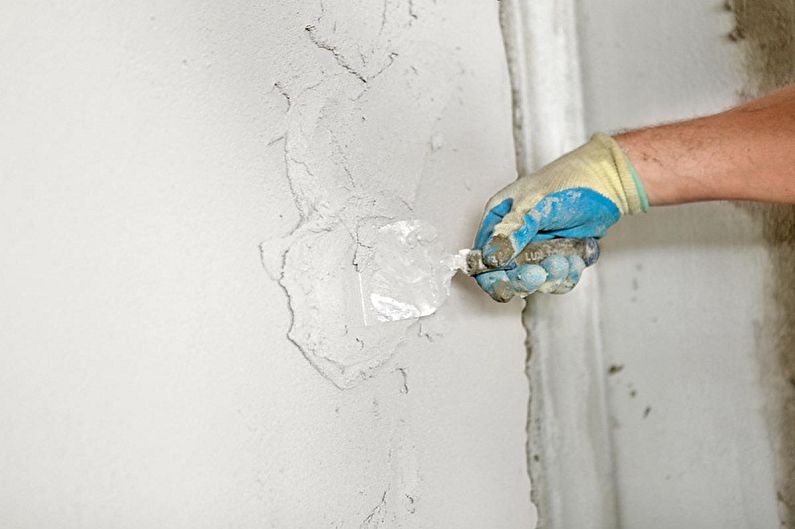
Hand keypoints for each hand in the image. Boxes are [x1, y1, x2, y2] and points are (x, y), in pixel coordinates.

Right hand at [473, 133, 647, 301]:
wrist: (608, 183)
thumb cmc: (570, 183)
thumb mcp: (535, 204)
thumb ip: (514, 230)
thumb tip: (491, 256)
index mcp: (500, 218)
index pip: (483, 255)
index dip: (490, 275)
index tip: (504, 285)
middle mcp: (515, 236)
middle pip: (507, 275)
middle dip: (525, 278)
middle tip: (539, 273)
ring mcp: (536, 248)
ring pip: (535, 280)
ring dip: (551, 275)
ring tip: (565, 258)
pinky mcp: (557, 257)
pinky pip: (557, 279)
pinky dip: (567, 274)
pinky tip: (576, 258)